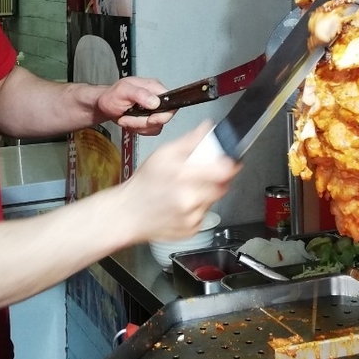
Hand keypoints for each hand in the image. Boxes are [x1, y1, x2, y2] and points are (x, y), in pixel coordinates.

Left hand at [96, 76, 175, 134]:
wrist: (104, 106)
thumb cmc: (112, 96)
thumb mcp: (123, 91)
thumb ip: (140, 94)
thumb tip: (155, 101)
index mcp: (155, 88)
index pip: (171, 102)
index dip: (163, 114)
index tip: (149, 119)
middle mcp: (157, 99)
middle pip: (163, 117)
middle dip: (143, 122)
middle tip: (127, 118)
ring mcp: (154, 110)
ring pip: (156, 126)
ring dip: (137, 126)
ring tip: (125, 119)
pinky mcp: (149, 120)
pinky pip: (150, 131)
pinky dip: (137, 130)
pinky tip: (129, 123)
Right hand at [118, 123, 239, 243]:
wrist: (127, 213)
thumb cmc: (144, 183)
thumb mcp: (163, 154)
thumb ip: (190, 141)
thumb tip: (208, 128)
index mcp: (184, 176)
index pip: (224, 171)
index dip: (231, 165)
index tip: (231, 162)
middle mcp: (190, 199)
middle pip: (223, 186)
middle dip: (217, 179)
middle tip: (202, 176)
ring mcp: (191, 217)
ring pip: (213, 201)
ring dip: (206, 194)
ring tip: (186, 190)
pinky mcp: (192, 230)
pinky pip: (204, 215)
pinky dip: (198, 208)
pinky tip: (182, 204)